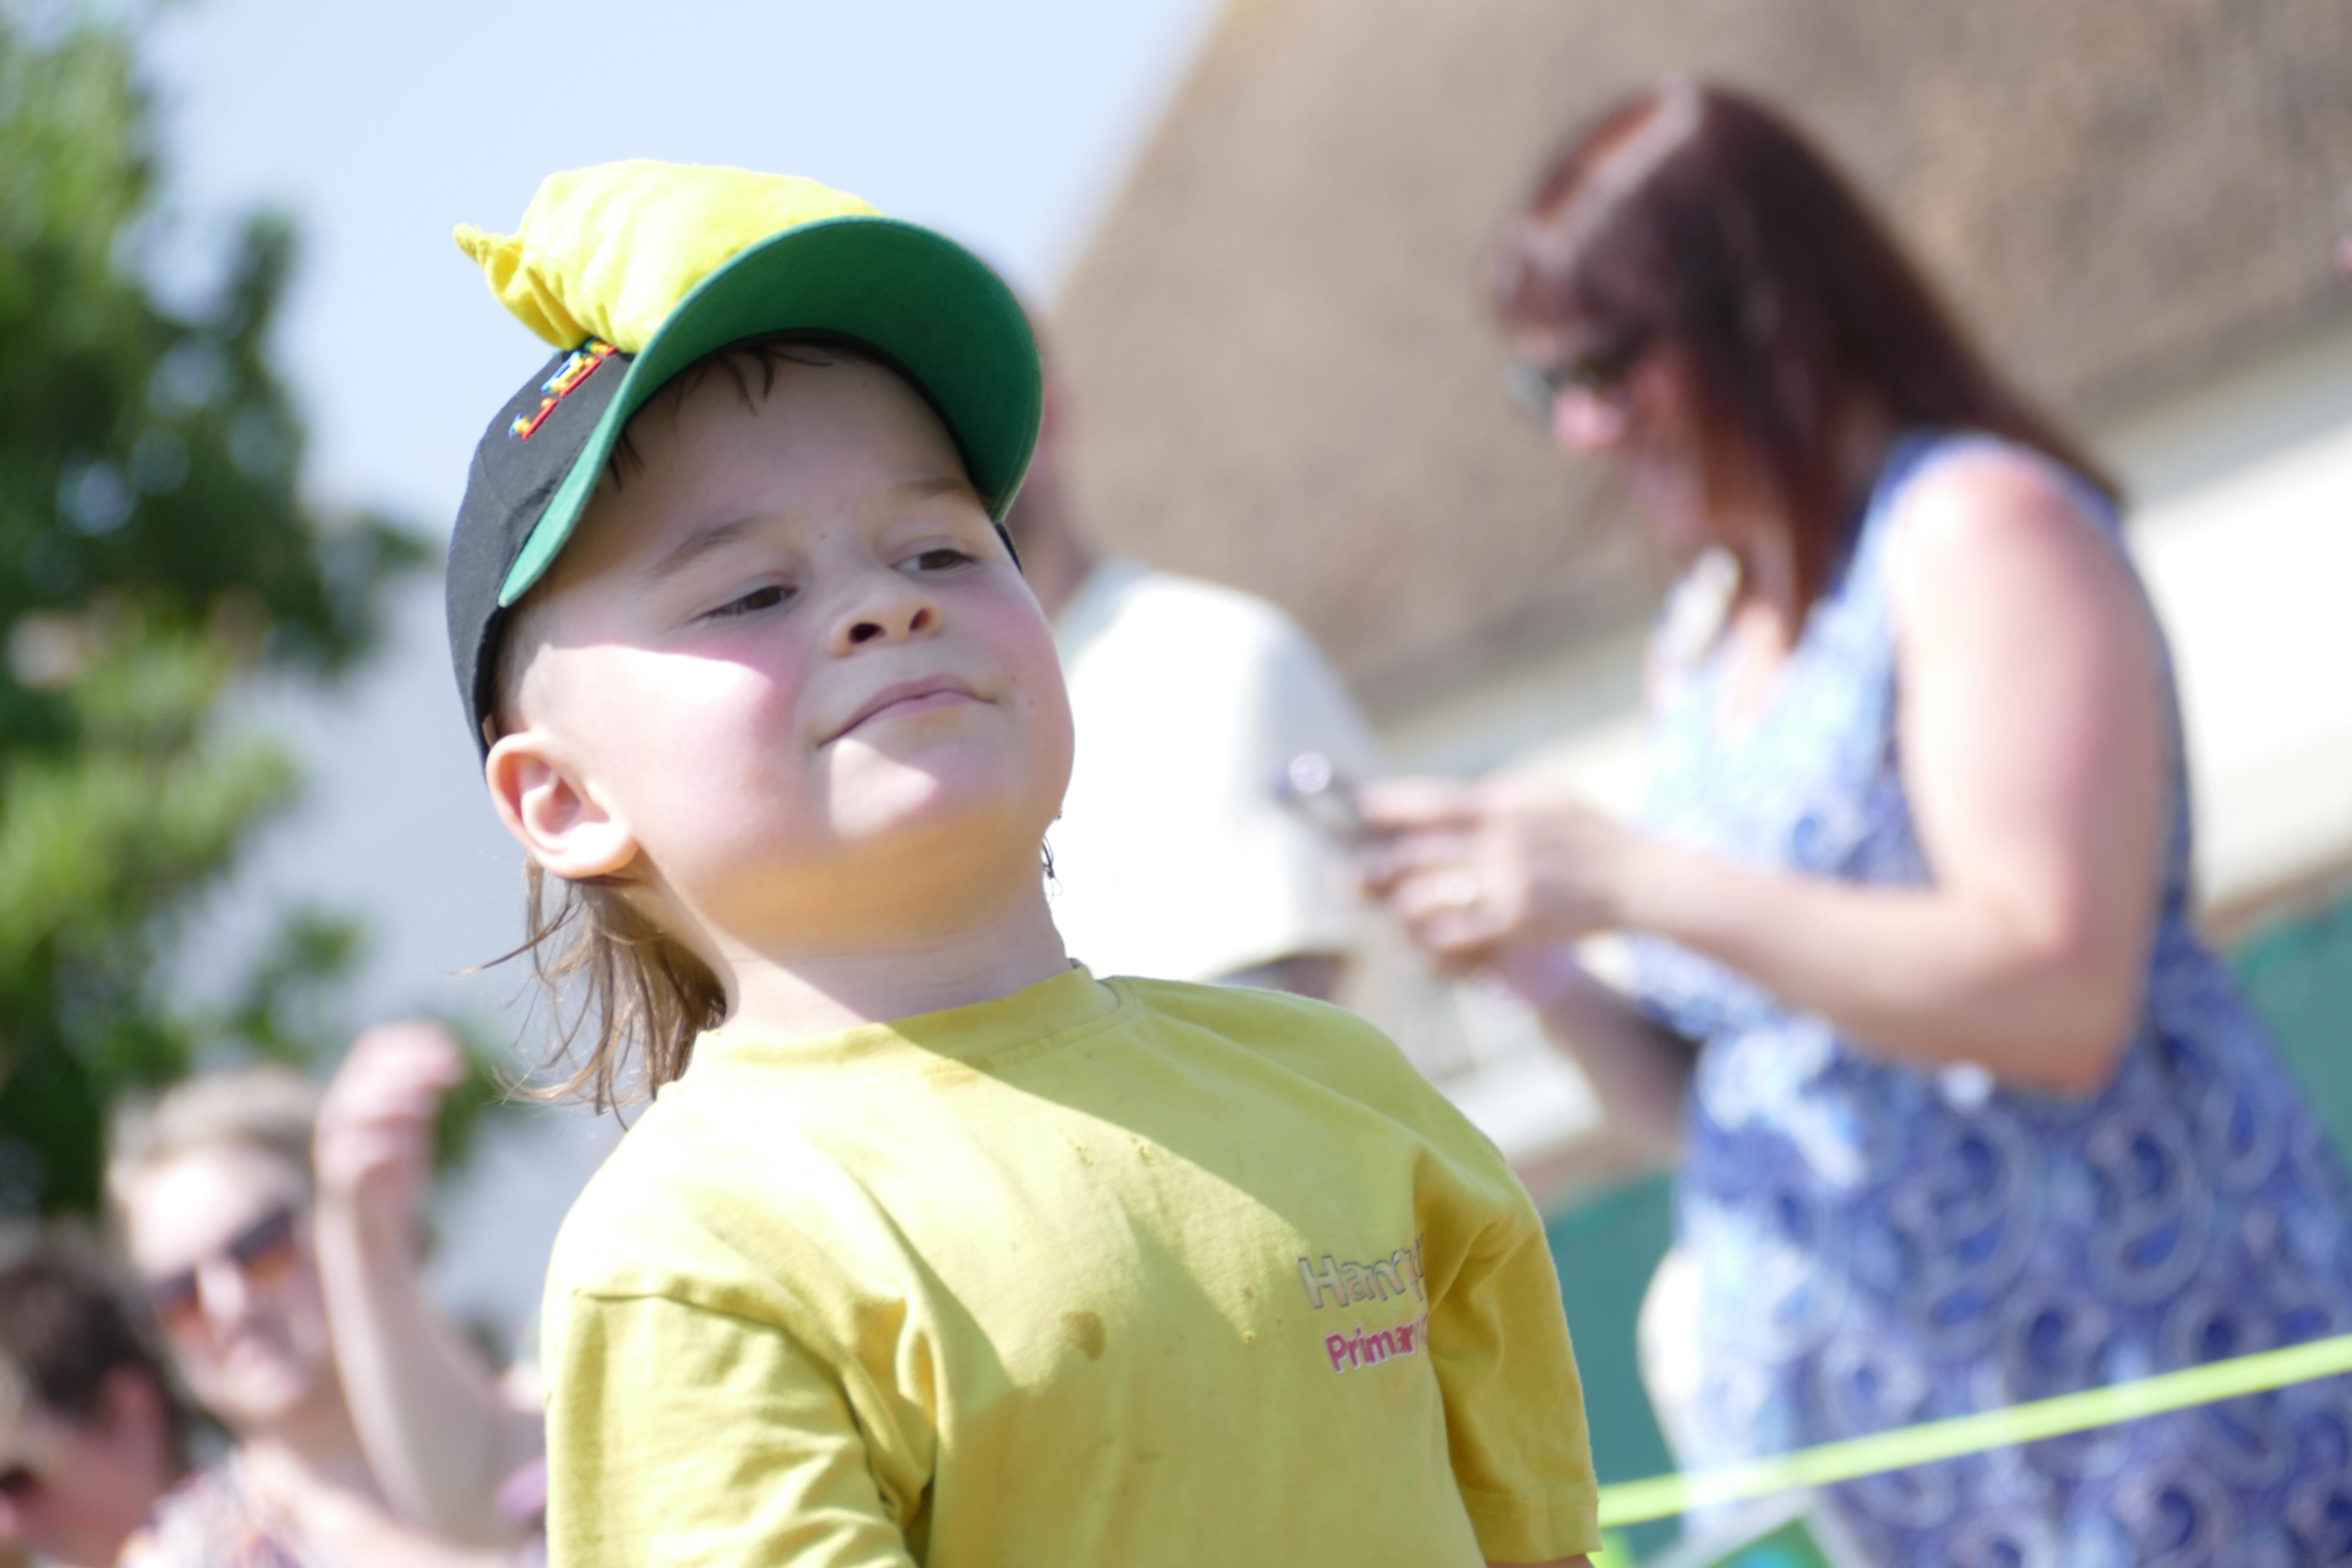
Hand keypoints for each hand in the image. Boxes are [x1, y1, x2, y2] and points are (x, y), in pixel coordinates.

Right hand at [313, 1020, 466, 1259]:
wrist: (374, 1237)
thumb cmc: (395, 1175)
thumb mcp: (412, 1125)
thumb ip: (418, 1094)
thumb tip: (445, 1059)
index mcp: (355, 1096)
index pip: (372, 1050)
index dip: (411, 1042)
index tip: (452, 1047)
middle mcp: (339, 1118)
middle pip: (364, 1074)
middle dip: (410, 1065)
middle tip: (453, 1068)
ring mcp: (335, 1151)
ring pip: (350, 1111)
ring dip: (391, 1098)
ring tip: (430, 1102)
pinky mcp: (342, 1187)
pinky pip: (349, 1160)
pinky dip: (377, 1145)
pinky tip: (408, 1141)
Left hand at [1358, 775, 1643, 970]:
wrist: (1639, 879)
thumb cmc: (1591, 835)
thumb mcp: (1546, 796)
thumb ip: (1496, 799)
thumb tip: (1441, 805)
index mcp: (1505, 804)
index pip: (1431, 803)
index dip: (1387, 808)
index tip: (1358, 811)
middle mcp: (1501, 841)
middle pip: (1415, 854)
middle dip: (1374, 867)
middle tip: (1348, 877)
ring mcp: (1507, 885)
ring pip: (1426, 897)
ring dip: (1400, 906)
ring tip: (1390, 909)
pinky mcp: (1515, 924)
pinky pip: (1453, 934)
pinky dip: (1431, 937)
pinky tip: (1423, 936)